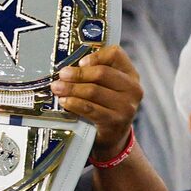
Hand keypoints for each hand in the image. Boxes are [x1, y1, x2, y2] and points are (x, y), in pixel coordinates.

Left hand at [55, 44, 143, 159]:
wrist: (113, 135)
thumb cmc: (106, 105)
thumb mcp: (107, 87)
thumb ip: (94, 74)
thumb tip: (68, 67)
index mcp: (131, 74)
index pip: (116, 54)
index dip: (96, 56)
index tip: (80, 62)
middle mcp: (133, 89)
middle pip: (101, 73)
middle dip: (78, 74)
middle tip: (62, 75)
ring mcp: (126, 106)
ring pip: (93, 91)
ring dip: (71, 88)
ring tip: (57, 88)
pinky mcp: (115, 121)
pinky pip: (89, 108)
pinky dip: (74, 103)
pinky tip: (64, 101)